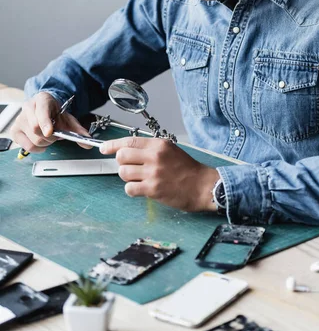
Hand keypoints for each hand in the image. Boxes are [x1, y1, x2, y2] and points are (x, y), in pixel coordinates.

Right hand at [10, 92, 91, 152]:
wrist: (45, 108)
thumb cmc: (55, 112)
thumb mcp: (68, 118)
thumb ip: (78, 130)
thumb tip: (88, 142)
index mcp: (42, 99)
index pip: (41, 111)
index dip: (45, 123)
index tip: (50, 132)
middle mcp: (28, 107)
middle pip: (36, 129)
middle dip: (50, 137)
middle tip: (56, 135)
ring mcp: (19, 119)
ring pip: (33, 139)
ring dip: (45, 142)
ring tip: (48, 136)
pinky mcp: (15, 130)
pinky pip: (26, 146)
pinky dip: (37, 148)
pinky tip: (42, 141)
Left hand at [100, 136, 218, 211]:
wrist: (202, 186)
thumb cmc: (187, 169)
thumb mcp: (170, 150)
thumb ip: (151, 149)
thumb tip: (128, 150)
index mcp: (159, 144)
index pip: (129, 141)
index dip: (112, 145)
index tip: (103, 148)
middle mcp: (154, 156)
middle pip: (122, 156)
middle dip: (121, 162)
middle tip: (130, 167)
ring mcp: (153, 173)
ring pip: (123, 172)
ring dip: (127, 177)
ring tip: (139, 178)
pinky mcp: (152, 189)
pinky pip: (129, 188)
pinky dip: (132, 189)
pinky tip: (141, 189)